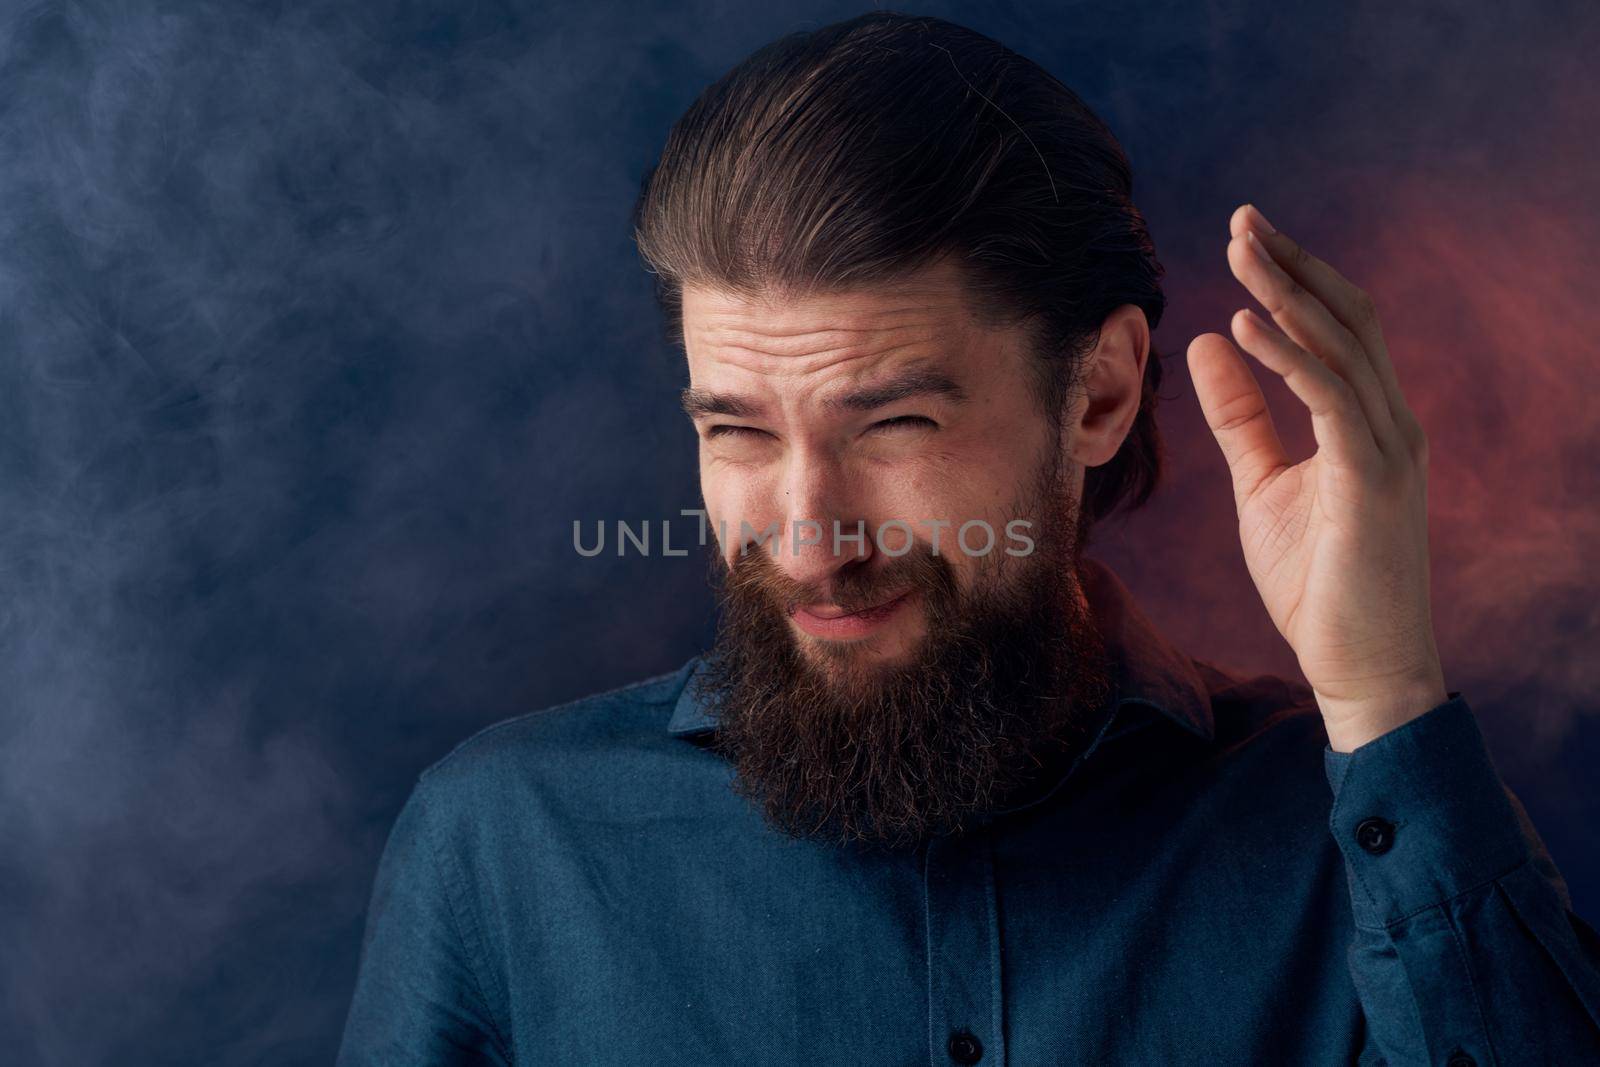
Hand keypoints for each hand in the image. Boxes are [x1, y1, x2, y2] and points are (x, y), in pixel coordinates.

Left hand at [1186, 204, 1448, 752]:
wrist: (1357, 666)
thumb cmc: (1316, 581)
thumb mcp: (1262, 484)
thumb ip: (1240, 415)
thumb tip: (1207, 345)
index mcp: (1367, 420)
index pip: (1338, 326)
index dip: (1296, 277)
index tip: (1247, 236)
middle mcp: (1389, 422)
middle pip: (1347, 318)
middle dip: (1293, 265)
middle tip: (1243, 218)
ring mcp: (1389, 449)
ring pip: (1343, 346)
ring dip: (1288, 294)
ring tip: (1240, 251)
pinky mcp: (1372, 480)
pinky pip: (1329, 400)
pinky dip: (1288, 357)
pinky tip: (1243, 326)